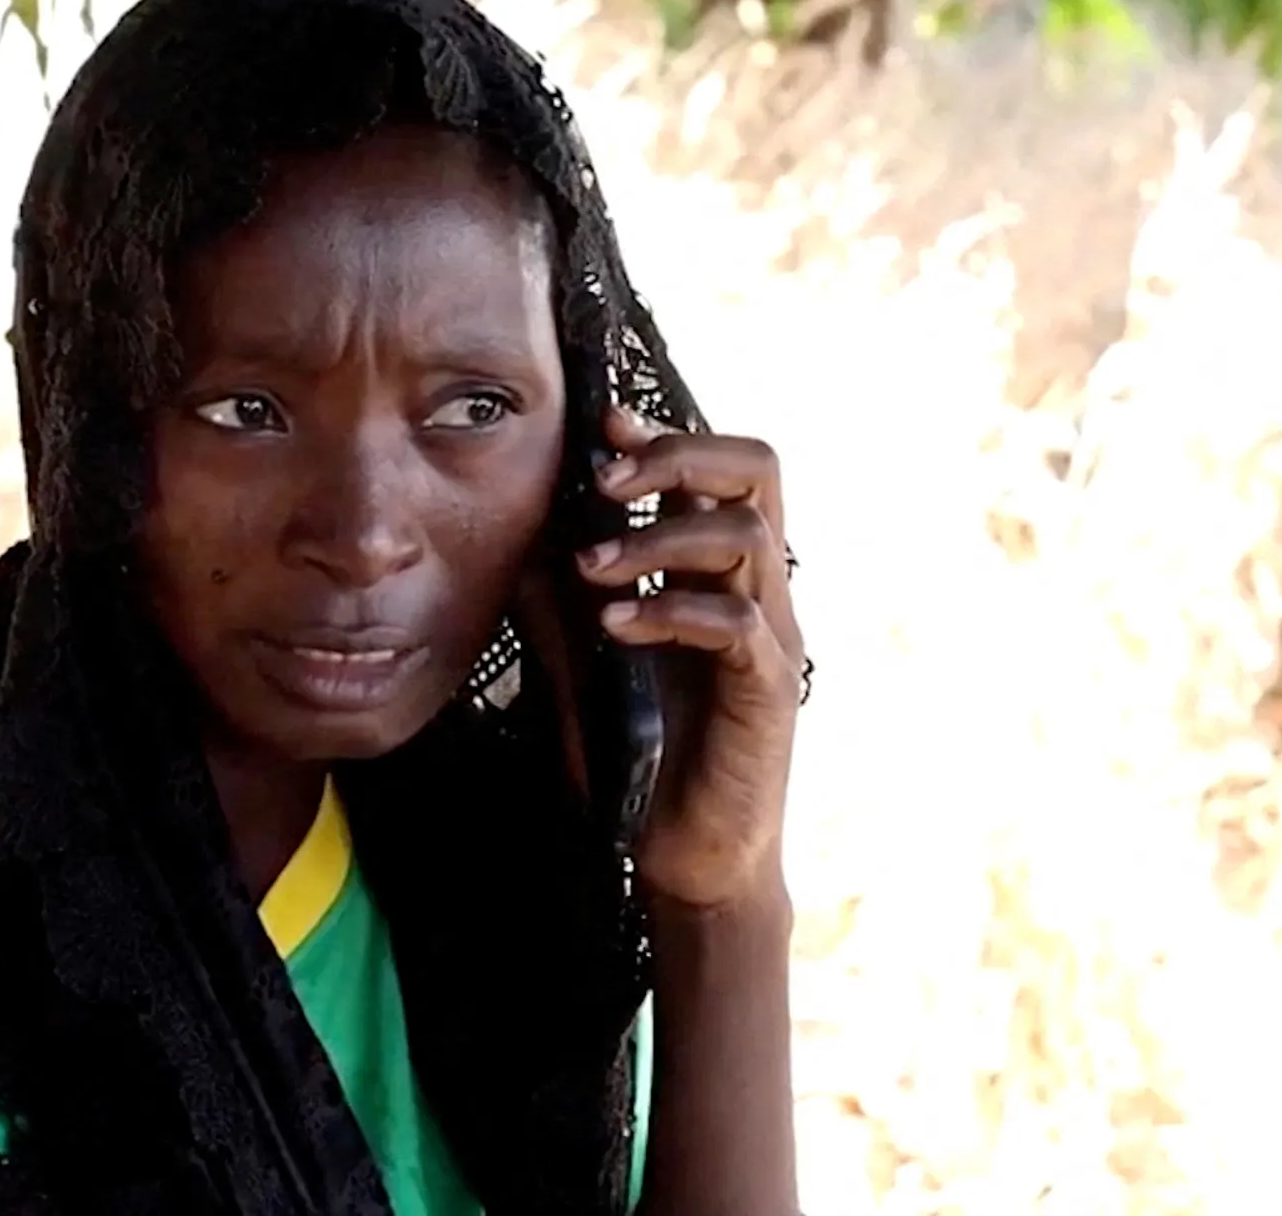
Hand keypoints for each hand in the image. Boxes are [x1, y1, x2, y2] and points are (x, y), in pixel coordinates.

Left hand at [574, 405, 804, 911]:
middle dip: (678, 453)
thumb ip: (558, 607)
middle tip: (606, 479)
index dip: (664, 435)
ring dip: (659, 537)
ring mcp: (770, 639)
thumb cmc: (640, 760)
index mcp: (717, 574)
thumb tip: (512, 542)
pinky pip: (738, 622)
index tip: (602, 424)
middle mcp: (756, 591)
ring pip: (745, 535)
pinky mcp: (767, 692)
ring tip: (592, 565)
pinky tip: (615, 628)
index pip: (719, 469)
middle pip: (758, 471)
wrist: (684, 858)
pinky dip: (671, 611)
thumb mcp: (580, 668)